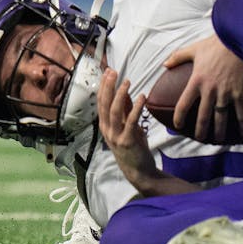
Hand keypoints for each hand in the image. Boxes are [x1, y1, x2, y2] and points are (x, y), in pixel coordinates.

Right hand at [97, 69, 163, 189]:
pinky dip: (135, 108)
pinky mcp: (128, 141)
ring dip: (120, 94)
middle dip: (108, 86)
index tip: (108, 72)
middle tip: (113, 72)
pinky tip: (141, 97)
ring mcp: (116, 136)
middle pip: (105, 104)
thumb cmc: (133, 148)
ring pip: (115, 111)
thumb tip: (124, 91)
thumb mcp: (127, 126)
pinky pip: (130, 121)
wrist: (138, 171)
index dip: (104, 86)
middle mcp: (107, 130)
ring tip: (127, 82)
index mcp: (105, 126)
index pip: (101, 102)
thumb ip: (125, 110)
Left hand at [164, 35, 242, 142]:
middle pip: (202, 116)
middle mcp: (209, 91)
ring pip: (221, 118)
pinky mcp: (240, 94)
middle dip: (200, 130)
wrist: (238, 41)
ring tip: (217, 140)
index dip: (179, 117)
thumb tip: (165, 64)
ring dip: (219, 132)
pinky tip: (242, 133)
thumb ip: (178, 57)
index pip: (183, 104)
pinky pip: (241, 113)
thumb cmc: (216, 44)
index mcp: (196, 81)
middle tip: (199, 138)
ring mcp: (226, 94)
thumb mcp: (193, 49)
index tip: (177, 125)